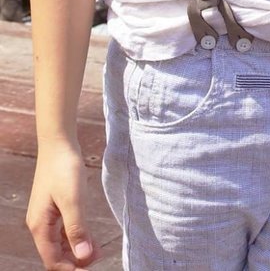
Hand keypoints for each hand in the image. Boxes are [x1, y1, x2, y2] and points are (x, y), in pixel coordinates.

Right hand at [27, 143, 100, 268]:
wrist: (59, 143)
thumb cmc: (64, 169)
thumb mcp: (73, 200)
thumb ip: (77, 229)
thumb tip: (83, 257)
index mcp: (40, 226)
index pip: (52, 260)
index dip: (70, 269)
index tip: (89, 270)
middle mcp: (40, 224)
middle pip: (55, 254)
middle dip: (75, 261)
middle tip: (97, 260)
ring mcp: (46, 216)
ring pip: (60, 243)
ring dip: (77, 250)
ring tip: (97, 251)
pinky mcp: (54, 207)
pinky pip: (63, 230)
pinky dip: (76, 237)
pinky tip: (90, 237)